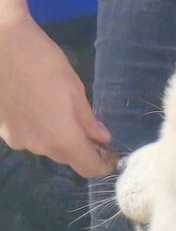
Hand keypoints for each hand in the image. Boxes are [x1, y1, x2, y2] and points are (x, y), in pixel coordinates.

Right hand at [0, 10, 115, 177]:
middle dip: (78, 146)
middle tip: (84, 127)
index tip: (108, 155)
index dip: (101, 165)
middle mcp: (39, 147)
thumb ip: (88, 120)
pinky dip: (35, 129)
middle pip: (66, 157)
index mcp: (62, 139)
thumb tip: (102, 139)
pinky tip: (33, 107)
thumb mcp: (75, 89)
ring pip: (45, 147)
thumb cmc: (42, 61)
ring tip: (54, 110)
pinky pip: (26, 137)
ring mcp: (17, 140)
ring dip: (55, 137)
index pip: (88, 168)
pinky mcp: (1, 130)